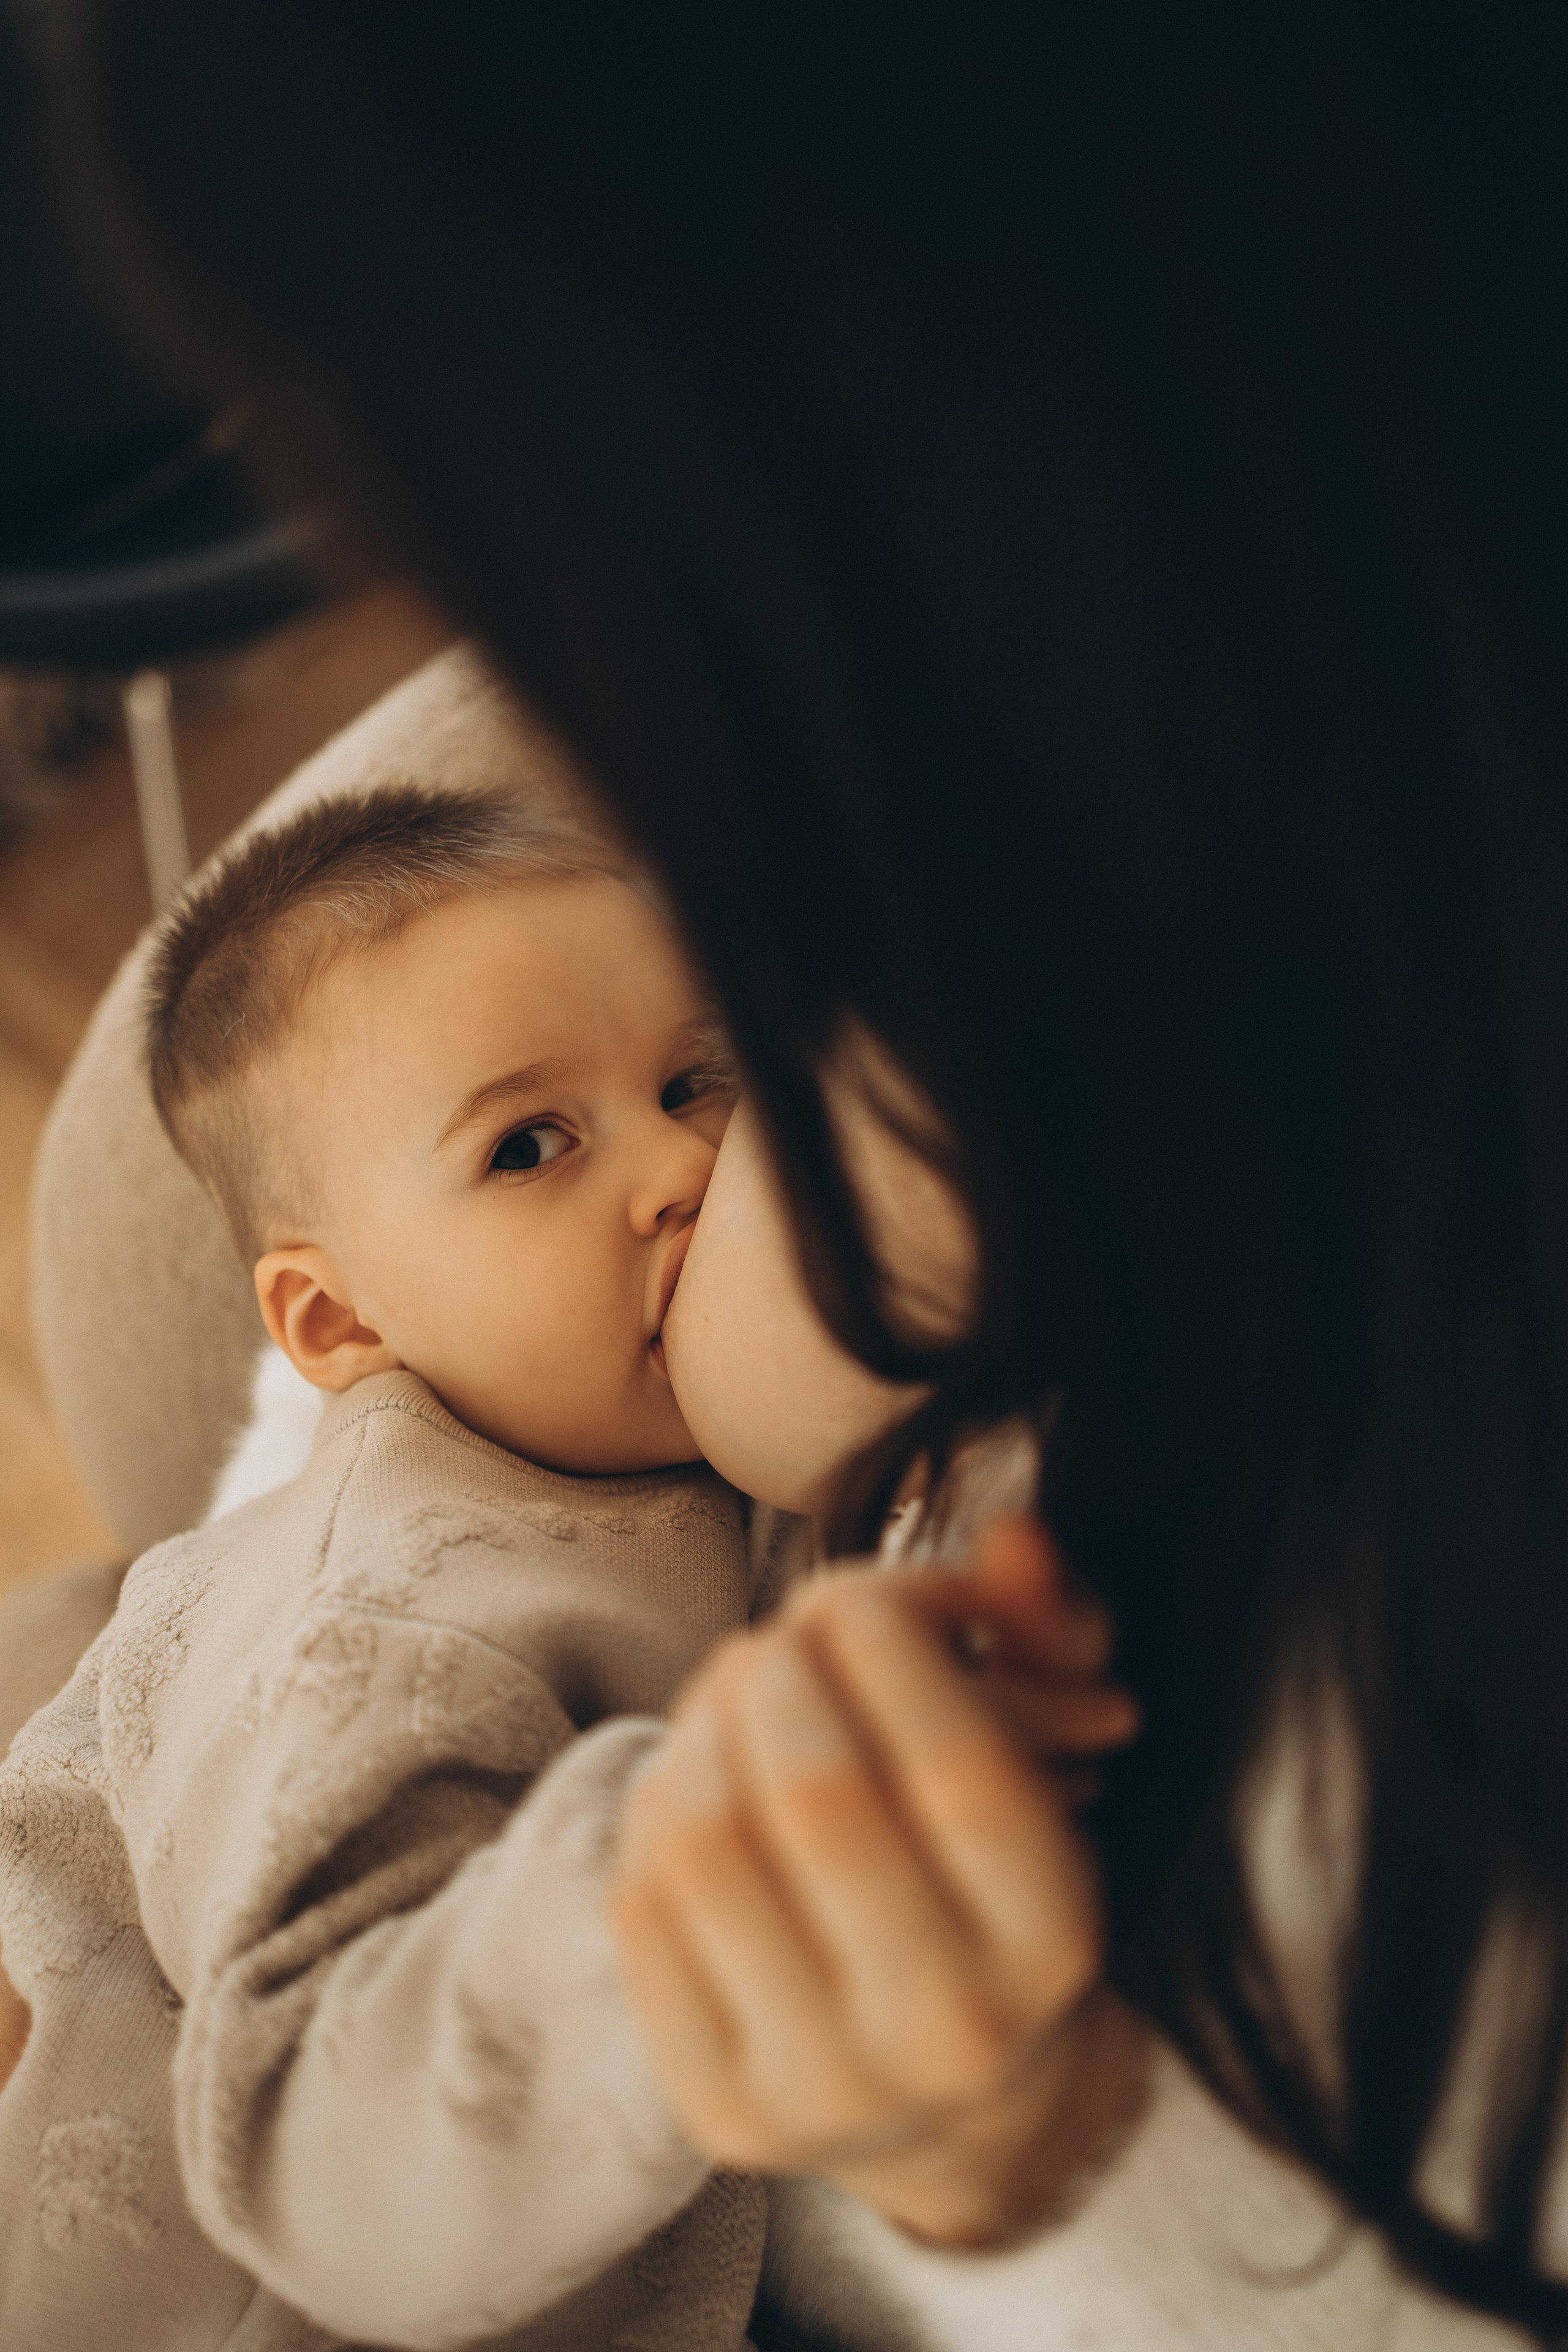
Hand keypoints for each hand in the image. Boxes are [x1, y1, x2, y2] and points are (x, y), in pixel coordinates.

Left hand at [609, 1518, 1150, 2247]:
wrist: (948, 2097)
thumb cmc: (988, 1881)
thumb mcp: (1045, 1758)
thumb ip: (1038, 1629)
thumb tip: (1013, 1533)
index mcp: (1052, 1944)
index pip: (962, 1768)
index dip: (896, 1643)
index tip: (858, 1602)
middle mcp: (945, 2033)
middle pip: (820, 1795)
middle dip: (781, 1669)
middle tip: (780, 1635)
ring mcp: (819, 2086)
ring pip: (707, 1841)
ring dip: (703, 1726)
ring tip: (734, 1693)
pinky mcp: (715, 2107)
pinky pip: (644, 1904)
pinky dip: (659, 1802)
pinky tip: (700, 1777)